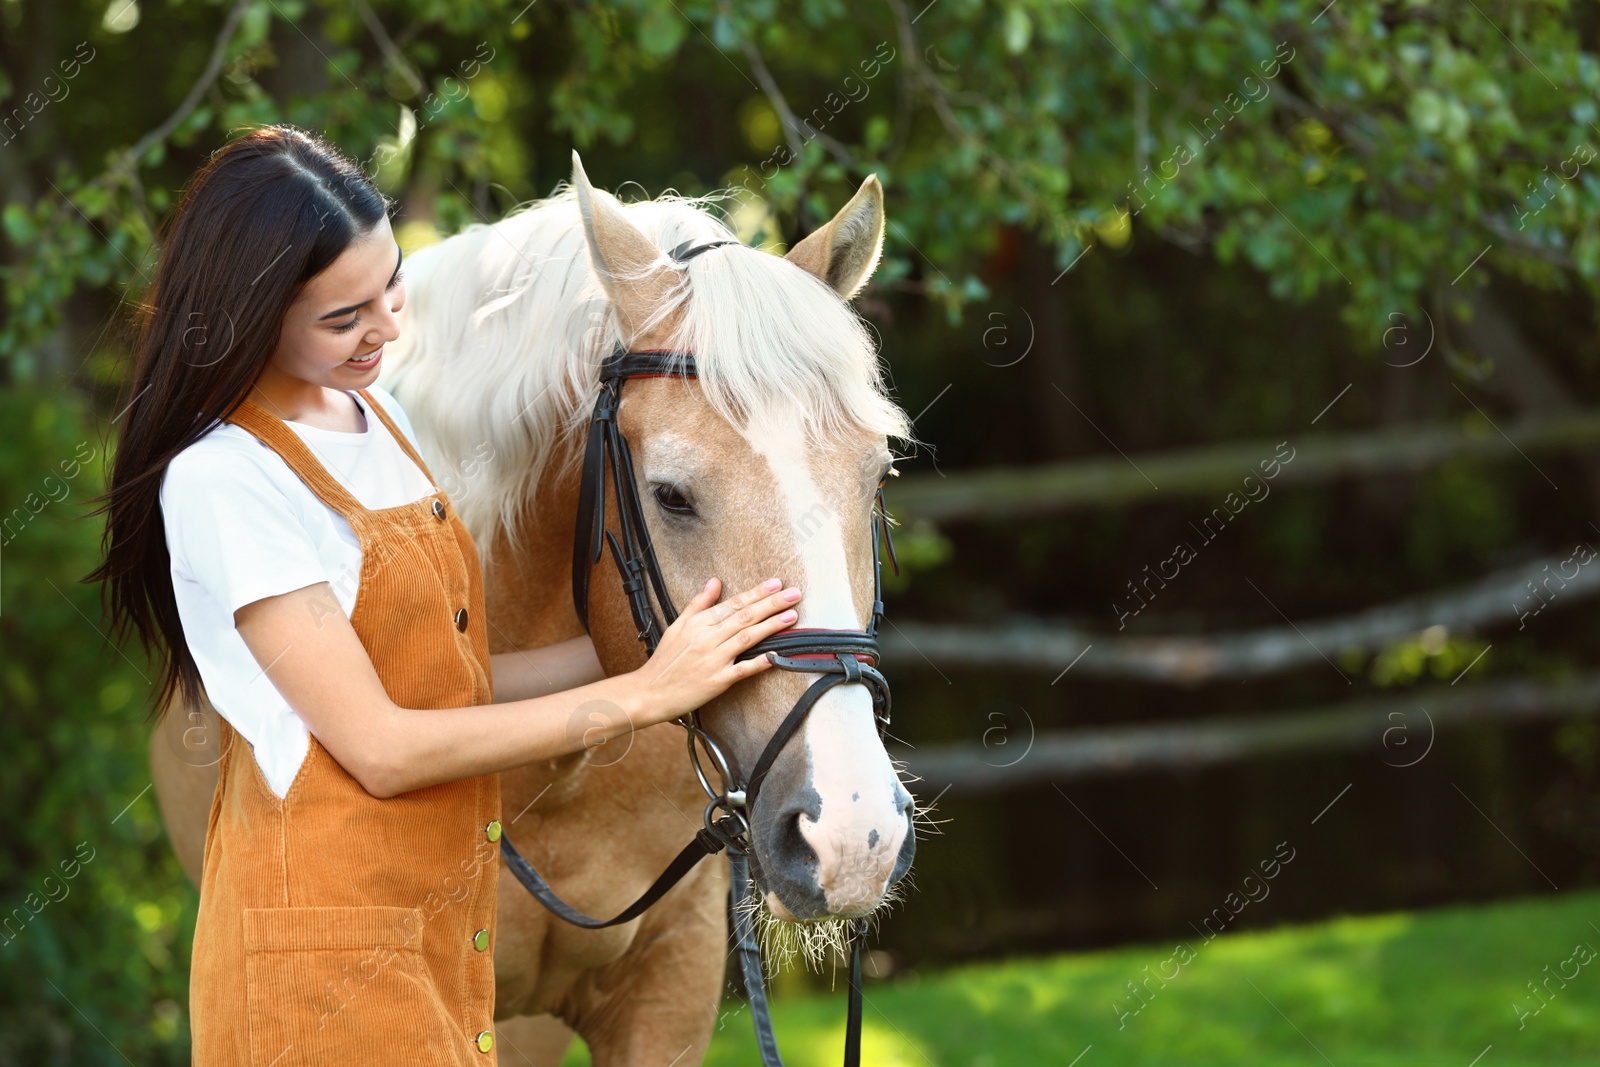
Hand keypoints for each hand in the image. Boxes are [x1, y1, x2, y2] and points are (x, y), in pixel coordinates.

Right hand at [631, 576, 800, 723]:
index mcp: (698, 623)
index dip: (756, 593)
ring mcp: (713, 660)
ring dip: (771, 626)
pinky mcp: (717, 681)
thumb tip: (715, 581)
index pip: (733, 604)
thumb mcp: (677, 626)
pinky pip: (742, 671)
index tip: (776, 583)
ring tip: (791, 616)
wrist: (649, 692)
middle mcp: (707, 639)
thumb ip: (698, 604)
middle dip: (771, 604)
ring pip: (746, 638)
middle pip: (744, 617)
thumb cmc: (665, 660)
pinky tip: (776, 656)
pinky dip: (758, 663)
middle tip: (794, 593)